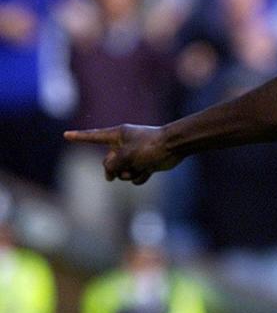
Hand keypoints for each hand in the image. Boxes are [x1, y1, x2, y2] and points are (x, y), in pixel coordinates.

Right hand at [63, 124, 179, 183]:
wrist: (174, 147)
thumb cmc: (149, 146)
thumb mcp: (125, 155)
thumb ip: (112, 165)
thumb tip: (109, 176)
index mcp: (117, 135)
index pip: (93, 136)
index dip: (79, 137)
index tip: (66, 135)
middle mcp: (124, 145)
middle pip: (108, 162)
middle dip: (113, 170)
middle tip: (118, 172)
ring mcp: (135, 155)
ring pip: (122, 172)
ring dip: (127, 175)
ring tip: (138, 169)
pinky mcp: (145, 164)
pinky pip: (136, 176)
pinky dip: (140, 177)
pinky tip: (148, 171)